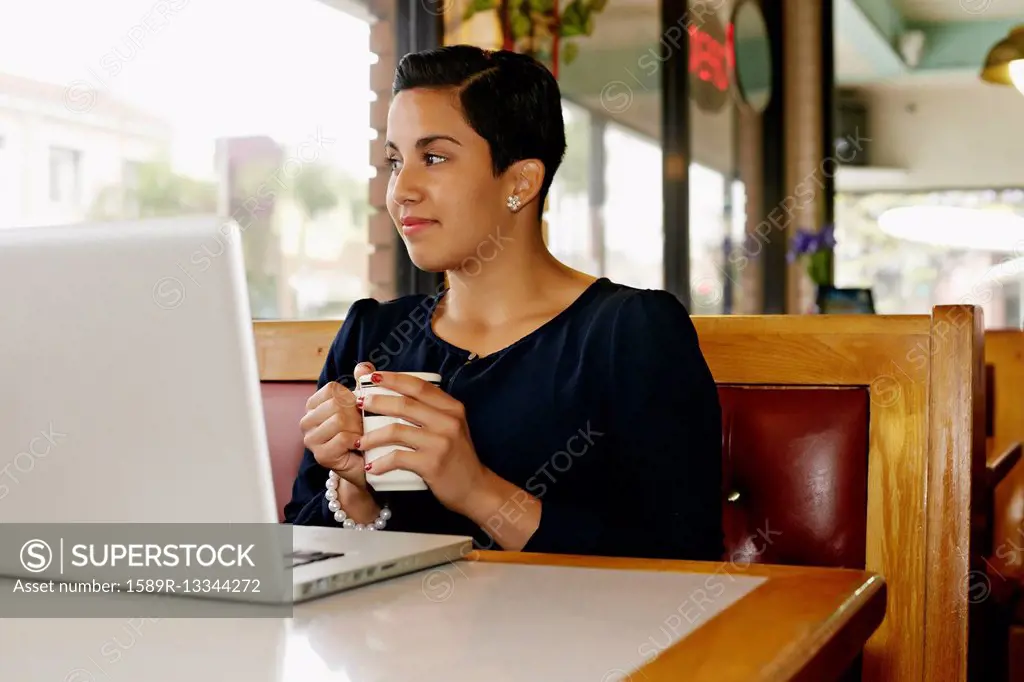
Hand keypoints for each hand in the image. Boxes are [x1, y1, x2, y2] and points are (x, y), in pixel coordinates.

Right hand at [300, 362, 375, 488]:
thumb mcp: (364, 402)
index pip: (332, 389)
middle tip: (362, 425)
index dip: (352, 397)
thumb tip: (363, 367)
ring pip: (339, 420)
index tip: (358, 410)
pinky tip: (360, 445)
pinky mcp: (321, 456)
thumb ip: (363, 382)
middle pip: (336, 404)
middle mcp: (306, 421)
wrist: (369, 462)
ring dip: (358, 428)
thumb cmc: (364, 430)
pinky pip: (343, 438)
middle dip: (356, 414)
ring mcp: (311, 440)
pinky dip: (357, 440)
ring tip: (361, 435)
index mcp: (313, 405)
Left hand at [358, 371, 488, 515]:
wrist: (476, 488)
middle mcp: (448, 421)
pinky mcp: (432, 463)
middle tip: (359, 404)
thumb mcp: (451, 427)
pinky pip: (398, 458)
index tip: (372, 376)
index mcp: (452, 408)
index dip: (393, 378)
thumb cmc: (457, 457)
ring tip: (359, 441)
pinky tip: (372, 467)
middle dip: (376, 401)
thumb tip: (397, 393)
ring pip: (396, 430)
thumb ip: (431, 411)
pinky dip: (381, 462)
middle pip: (404, 404)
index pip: (419, 386)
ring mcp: (440, 442)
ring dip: (372, 436)